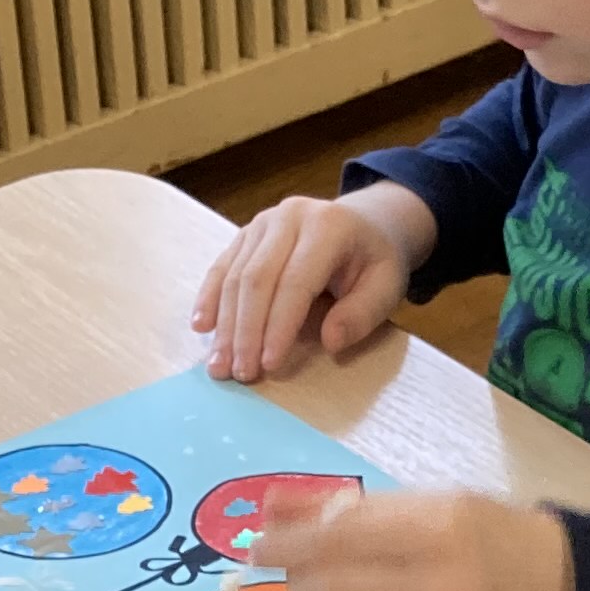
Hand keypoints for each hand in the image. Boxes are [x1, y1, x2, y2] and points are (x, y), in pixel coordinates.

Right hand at [194, 187, 430, 383]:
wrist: (367, 222)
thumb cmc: (376, 260)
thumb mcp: (387, 286)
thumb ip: (362, 314)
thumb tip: (331, 342)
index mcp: (327, 227)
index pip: (296, 282)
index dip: (279, 326)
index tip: (269, 364)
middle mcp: (289, 217)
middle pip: (257, 279)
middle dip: (245, 331)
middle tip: (240, 373)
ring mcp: (263, 222)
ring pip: (235, 275)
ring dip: (225, 324)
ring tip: (219, 365)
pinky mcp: (247, 233)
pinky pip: (222, 266)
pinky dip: (210, 298)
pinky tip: (202, 327)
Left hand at [256, 482, 574, 590]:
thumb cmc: (489, 537)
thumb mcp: (431, 503)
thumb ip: (352, 507)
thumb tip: (272, 506)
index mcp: (442, 529)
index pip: (337, 538)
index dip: (286, 543)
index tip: (258, 544)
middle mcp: (444, 587)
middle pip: (331, 590)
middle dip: (299, 579)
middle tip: (294, 571)